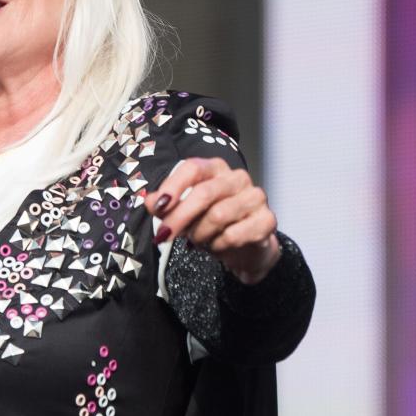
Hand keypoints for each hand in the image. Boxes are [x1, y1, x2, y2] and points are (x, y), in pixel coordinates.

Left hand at [144, 157, 279, 284]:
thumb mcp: (183, 212)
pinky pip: (234, 235)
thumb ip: (165, 204)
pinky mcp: (267, 220)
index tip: (157, 207)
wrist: (244, 247)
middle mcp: (237, 178)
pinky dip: (217, 245)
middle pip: (204, 193)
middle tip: (164, 235)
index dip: (172, 186)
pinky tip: (216, 245)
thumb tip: (149, 200)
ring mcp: (255, 197)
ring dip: (200, 233)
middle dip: (179, 217)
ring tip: (197, 239)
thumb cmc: (211, 223)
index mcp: (215, 168)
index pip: (193, 168)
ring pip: (218, 215)